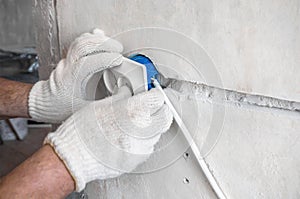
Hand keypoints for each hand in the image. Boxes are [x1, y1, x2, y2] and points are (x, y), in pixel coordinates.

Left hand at [28, 29, 122, 122]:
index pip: (88, 63)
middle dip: (104, 44)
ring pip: (80, 41)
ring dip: (98, 40)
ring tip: (112, 44)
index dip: (105, 59)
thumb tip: (125, 93)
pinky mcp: (69, 57)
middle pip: (83, 46)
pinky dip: (91, 39)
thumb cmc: (63, 108)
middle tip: (118, 49)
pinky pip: (79, 43)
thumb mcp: (87, 110)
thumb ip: (107, 102)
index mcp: (70, 80)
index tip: (119, 60)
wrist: (46, 104)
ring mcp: (66, 60)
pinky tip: (100, 39)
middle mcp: (67, 67)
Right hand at [44, 88, 172, 190]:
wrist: (73, 157)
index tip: (152, 94)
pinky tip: (132, 137)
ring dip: (153, 125)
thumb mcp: (100, 105)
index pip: (158, 98)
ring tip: (138, 122)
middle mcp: (141, 130)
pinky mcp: (136, 160)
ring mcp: (140, 147)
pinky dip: (144, 140)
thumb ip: (119, 97)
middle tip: (153, 107)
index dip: (155, 94)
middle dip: (161, 110)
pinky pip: (148, 147)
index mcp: (132, 111)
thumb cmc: (82, 132)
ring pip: (158, 133)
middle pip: (165, 116)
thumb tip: (127, 91)